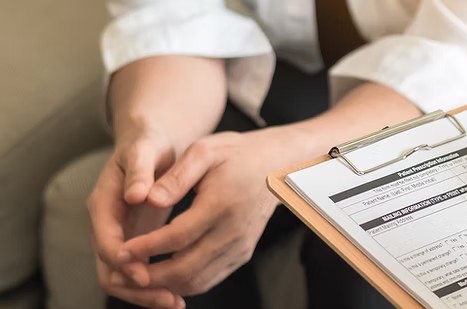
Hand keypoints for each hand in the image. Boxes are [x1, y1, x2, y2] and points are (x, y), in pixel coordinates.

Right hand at [87, 129, 184, 307]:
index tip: (145, 274)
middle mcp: (106, 226)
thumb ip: (138, 171)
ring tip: (176, 303)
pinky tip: (179, 293)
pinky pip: (138, 272)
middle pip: (110, 270)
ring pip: (122, 277)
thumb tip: (136, 196)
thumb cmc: (148, 145)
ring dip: (146, 293)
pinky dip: (154, 285)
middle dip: (136, 289)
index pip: (106, 242)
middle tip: (168, 300)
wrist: (150, 144)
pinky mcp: (134, 242)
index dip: (124, 261)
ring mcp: (118, 237)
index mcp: (103, 204)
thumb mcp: (143, 150)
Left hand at [113, 128, 296, 295]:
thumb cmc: (237, 154)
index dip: (146, 248)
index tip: (121, 251)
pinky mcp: (242, 254)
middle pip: (186, 269)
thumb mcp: (204, 150)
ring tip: (136, 277)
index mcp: (222, 204)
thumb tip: (147, 199)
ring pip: (197, 281)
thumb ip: (175, 177)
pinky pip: (209, 279)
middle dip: (149, 276)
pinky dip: (183, 283)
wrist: (277, 167)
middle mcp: (234, 232)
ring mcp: (240, 247)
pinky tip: (161, 276)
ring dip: (164, 285)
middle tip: (121, 273)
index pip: (177, 237)